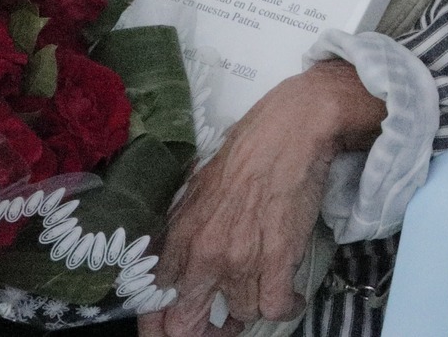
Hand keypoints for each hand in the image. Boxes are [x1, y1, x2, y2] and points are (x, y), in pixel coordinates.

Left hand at [140, 61, 385, 335]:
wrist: (290, 131)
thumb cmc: (246, 152)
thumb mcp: (197, 191)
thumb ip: (183, 234)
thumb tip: (177, 269)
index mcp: (179, 237)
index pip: (155, 304)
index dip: (162, 325)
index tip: (174, 327)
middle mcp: (204, 256)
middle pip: (185, 326)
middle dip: (202, 332)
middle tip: (219, 327)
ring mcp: (240, 261)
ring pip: (242, 315)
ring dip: (252, 308)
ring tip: (262, 291)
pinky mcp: (277, 260)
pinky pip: (276, 308)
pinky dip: (287, 307)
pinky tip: (291, 296)